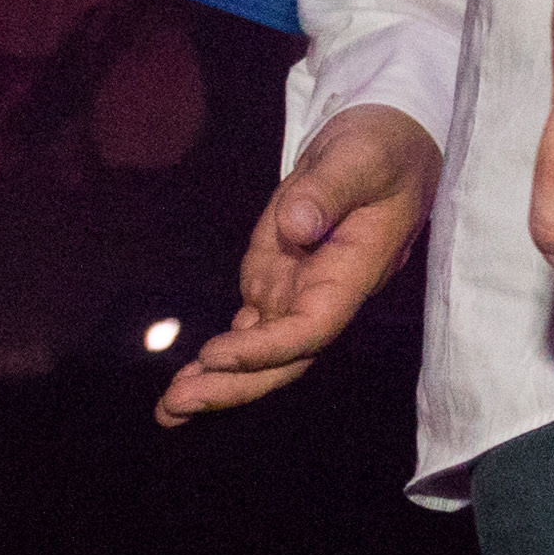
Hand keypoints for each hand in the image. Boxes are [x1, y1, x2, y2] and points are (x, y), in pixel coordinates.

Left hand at [154, 105, 442, 423]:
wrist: (384, 145)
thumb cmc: (381, 150)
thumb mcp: (361, 158)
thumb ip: (328, 190)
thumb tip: (296, 227)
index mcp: (353, 271)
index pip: (314, 326)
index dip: (269, 348)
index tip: (216, 353)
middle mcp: (327, 292)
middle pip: (287, 357)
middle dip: (236, 384)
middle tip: (178, 403)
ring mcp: (301, 289)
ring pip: (264, 352)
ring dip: (220, 381)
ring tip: (169, 409)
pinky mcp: (280, 279)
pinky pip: (251, 329)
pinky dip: (221, 358)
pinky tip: (186, 382)